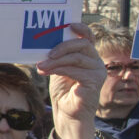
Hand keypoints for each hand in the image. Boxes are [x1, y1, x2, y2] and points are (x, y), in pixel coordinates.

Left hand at [36, 22, 103, 138]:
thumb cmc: (62, 90)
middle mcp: (95, 62)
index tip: (68, 24)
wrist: (67, 113)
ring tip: (41, 67)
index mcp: (87, 56)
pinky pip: (76, 71)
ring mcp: (97, 72)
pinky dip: (59, 70)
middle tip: (47, 54)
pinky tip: (47, 73)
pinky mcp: (95, 82)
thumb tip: (42, 44)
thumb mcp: (57, 69)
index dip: (81, 28)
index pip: (88, 37)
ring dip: (55, 61)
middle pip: (82, 45)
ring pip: (76, 58)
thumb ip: (56, 57)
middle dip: (62, 47)